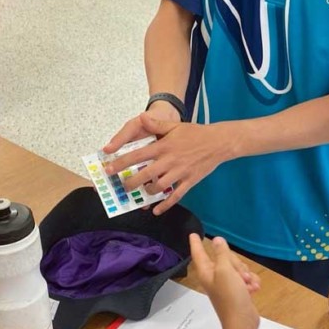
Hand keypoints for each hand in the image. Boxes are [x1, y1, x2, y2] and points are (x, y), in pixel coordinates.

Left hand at [104, 113, 232, 214]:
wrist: (218, 142)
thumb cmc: (195, 133)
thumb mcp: (175, 126)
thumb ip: (156, 125)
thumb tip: (141, 118)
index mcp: (163, 147)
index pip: (137, 156)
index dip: (121, 163)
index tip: (109, 169)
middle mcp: (169, 161)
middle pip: (145, 175)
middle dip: (130, 183)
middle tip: (123, 186)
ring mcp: (180, 172)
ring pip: (159, 187)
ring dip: (147, 193)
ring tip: (142, 193)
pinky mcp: (190, 181)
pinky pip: (176, 196)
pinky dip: (165, 205)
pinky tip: (157, 210)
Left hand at [190, 233, 259, 328]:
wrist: (242, 320)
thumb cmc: (230, 296)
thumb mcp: (225, 270)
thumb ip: (222, 254)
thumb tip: (216, 240)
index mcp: (206, 272)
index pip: (199, 253)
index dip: (196, 243)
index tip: (193, 234)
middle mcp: (215, 277)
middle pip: (225, 259)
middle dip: (236, 264)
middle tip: (240, 274)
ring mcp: (227, 284)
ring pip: (237, 268)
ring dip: (245, 274)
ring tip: (247, 284)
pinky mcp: (238, 290)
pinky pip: (245, 278)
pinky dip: (250, 282)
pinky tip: (253, 288)